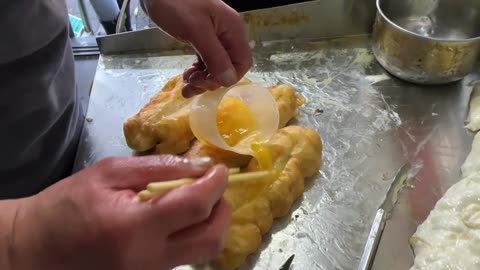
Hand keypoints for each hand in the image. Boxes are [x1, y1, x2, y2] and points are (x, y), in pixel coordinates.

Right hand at [9, 156, 229, 269]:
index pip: (195, 206)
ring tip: (197, 198)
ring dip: (211, 222)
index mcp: (133, 228)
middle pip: (211, 238)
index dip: (215, 184)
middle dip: (222, 208)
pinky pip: (186, 256)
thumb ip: (159, 167)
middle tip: (215, 186)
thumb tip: (201, 165)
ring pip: (203, 251)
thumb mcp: (109, 173)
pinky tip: (180, 216)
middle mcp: (148, 259)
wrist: (37, 248)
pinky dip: (194, 233)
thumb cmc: (67, 205)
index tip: (221, 168)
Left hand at [142, 0, 252, 96]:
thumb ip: (214, 56)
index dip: (228, 77)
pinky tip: (186, 76)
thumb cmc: (176, 4)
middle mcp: (227, 34)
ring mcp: (215, 37)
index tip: (208, 83)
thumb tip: (228, 80)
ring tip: (186, 85)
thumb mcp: (196, 31)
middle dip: (212, 80)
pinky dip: (197, 71)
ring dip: (203, 79)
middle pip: (229, 67)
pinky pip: (206, 60)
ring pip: (216, 66)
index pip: (242, 62)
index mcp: (232, 30)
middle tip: (191, 84)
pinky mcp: (201, 38)